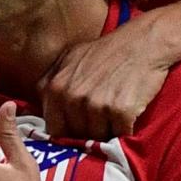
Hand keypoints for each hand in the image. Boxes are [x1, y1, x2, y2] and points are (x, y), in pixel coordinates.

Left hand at [40, 14, 177, 140]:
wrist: (144, 42)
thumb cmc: (107, 51)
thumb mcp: (70, 59)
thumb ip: (51, 81)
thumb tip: (36, 108)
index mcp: (55, 88)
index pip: (54, 128)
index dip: (68, 130)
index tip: (79, 127)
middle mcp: (72, 98)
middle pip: (76, 135)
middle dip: (88, 131)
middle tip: (102, 119)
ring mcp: (96, 105)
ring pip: (97, 138)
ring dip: (107, 132)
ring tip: (115, 114)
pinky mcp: (120, 111)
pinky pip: (120, 135)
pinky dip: (125, 131)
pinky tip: (129, 115)